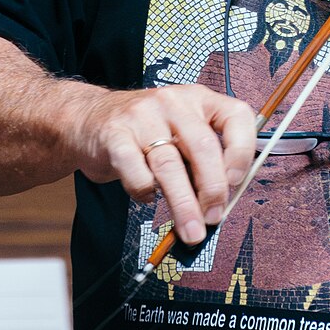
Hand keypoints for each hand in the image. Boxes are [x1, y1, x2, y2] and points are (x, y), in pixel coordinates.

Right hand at [74, 84, 257, 244]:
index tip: (236, 182)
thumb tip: (223, 202)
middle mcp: (173, 103)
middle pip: (203, 147)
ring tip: (190, 230)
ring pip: (170, 166)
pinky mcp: (115, 136)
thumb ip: (204, 160)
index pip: (236, 116)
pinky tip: (148, 196)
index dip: (242, 152)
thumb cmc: (144, 132)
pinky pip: (137, 174)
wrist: (87, 119)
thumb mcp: (181, 132)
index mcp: (199, 99)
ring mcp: (142, 117)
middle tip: (213, 217)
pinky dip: (145, 193)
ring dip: (184, 206)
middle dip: (212, 190)